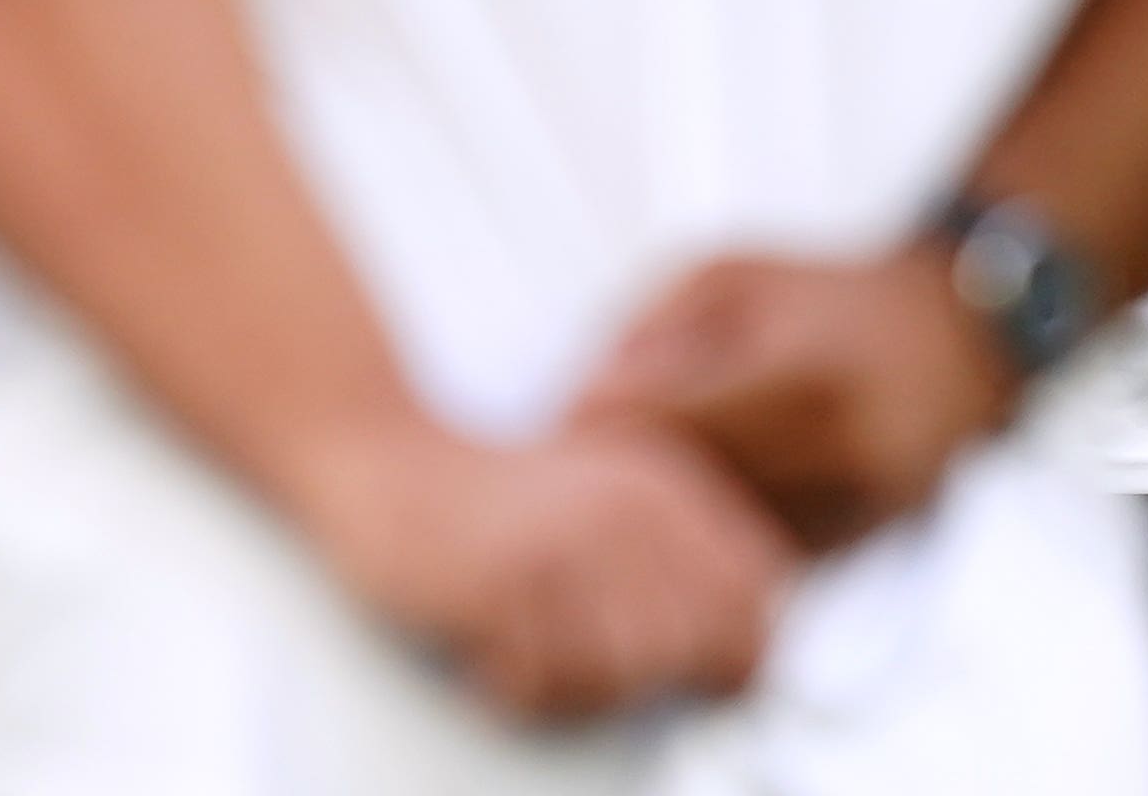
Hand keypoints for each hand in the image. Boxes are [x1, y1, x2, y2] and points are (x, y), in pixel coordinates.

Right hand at [286, 407, 791, 723]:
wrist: (387, 455)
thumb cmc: (498, 503)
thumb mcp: (609, 501)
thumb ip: (679, 561)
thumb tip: (741, 664)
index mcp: (669, 488)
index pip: (760, 600)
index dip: (733, 657)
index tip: (681, 676)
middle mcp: (631, 510)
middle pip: (698, 652)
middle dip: (645, 683)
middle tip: (582, 668)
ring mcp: (568, 544)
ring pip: (625, 677)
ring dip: (573, 692)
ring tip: (531, 661)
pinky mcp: (504, 581)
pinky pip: (545, 684)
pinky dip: (516, 690)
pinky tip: (490, 656)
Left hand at [568, 248, 1014, 552]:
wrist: (957, 336)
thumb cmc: (830, 295)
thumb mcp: (731, 274)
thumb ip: (652, 325)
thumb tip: (581, 391)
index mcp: (806, 373)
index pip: (683, 418)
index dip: (611, 424)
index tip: (560, 423)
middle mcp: (842, 449)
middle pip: (700, 489)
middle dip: (628, 481)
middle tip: (569, 471)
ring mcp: (859, 506)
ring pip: (730, 537)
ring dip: (669, 521)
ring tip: (618, 493)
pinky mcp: (864, 542)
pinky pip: (767, 556)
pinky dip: (720, 538)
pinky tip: (683, 513)